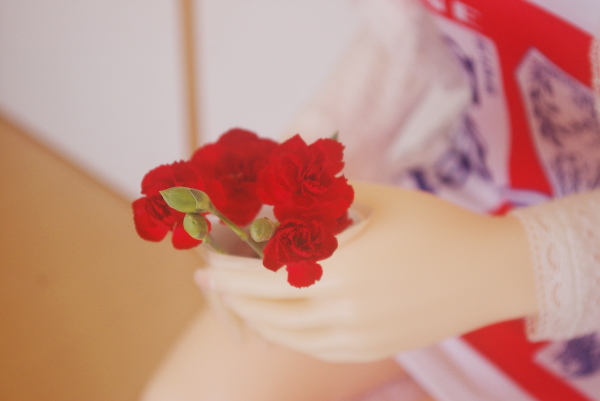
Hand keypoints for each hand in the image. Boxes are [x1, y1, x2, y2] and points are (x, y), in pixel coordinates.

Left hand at [195, 181, 536, 361]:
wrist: (490, 272)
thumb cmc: (436, 227)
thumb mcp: (378, 199)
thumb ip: (325, 196)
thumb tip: (283, 190)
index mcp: (340, 271)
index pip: (264, 279)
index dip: (229, 274)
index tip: (206, 266)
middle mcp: (344, 313)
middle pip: (269, 312)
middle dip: (234, 297)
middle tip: (213, 282)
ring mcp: (359, 338)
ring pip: (289, 337)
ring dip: (259, 320)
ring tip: (241, 303)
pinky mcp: (373, 349)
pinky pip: (317, 348)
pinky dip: (290, 336)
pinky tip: (283, 322)